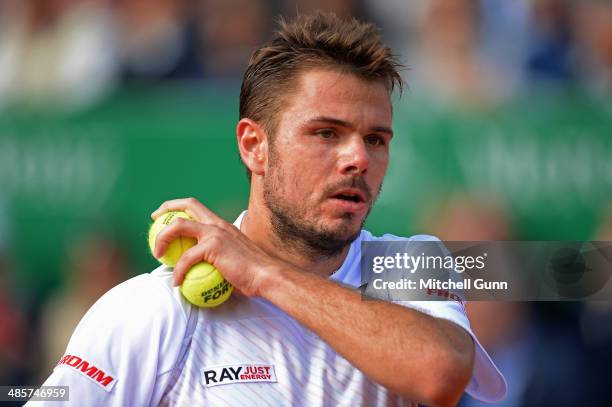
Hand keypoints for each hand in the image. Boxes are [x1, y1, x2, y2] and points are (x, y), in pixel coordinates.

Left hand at [151, 198, 278, 295]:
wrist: (265, 275)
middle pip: (188, 205)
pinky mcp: (213, 246)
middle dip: (167, 208)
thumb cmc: (251, 273)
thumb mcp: (232, 259)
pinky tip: (177, 282)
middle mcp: (218, 224)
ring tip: (158, 255)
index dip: (177, 206)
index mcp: (221, 225)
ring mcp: (215, 233)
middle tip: (154, 222)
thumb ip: (216, 258)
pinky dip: (178, 271)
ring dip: (162, 238)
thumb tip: (199, 270)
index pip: (197, 207)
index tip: (164, 216)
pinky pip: (186, 259)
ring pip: (179, 226)